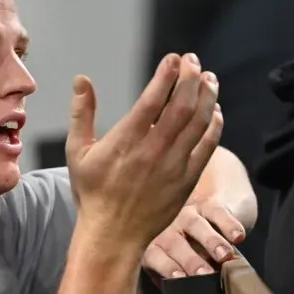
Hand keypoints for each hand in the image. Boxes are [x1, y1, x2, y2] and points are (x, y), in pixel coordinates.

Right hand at [66, 53, 222, 249]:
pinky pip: (207, 148)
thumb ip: (81, 113)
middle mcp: (153, 150)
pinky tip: (215, 111)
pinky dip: (214, 126)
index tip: (174, 59)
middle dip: (190, 78)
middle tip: (194, 61)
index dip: (167, 74)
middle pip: (181, 106)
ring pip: (198, 123)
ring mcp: (173, 166)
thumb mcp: (78, 151)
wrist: (113, 234)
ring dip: (207, 97)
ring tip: (209, 78)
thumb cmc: (93, 192)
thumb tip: (81, 80)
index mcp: (126, 140)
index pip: (153, 98)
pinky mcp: (186, 180)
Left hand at [143, 197, 247, 277]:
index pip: (155, 256)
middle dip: (190, 259)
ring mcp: (187, 213)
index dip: (165, 266)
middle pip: (175, 243)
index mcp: (156, 245)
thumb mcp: (176, 261)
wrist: (203, 204)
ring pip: (196, 225)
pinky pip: (217, 212)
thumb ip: (174, 281)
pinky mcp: (209, 203)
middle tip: (205, 273)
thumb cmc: (187, 244)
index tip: (179, 277)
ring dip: (210, 241)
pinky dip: (228, 224)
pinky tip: (237, 237)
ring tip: (224, 255)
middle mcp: (169, 228)